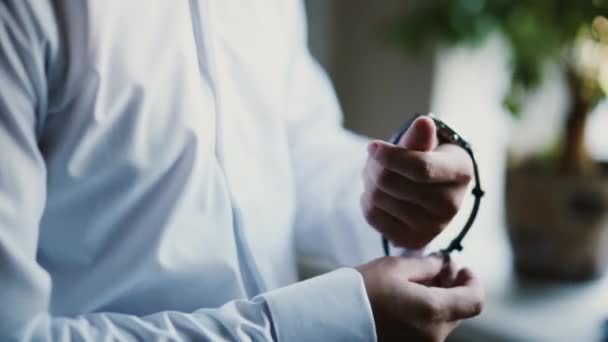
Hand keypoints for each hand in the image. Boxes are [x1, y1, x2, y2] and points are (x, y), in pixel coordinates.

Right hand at [356, 255, 483, 341]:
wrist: (333, 319)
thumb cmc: (362, 290)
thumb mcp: (395, 267)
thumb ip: (426, 265)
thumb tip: (442, 264)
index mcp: (434, 311)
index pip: (475, 301)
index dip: (473, 281)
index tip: (461, 268)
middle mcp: (433, 335)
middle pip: (458, 311)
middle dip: (452, 287)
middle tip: (436, 267)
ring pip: (442, 320)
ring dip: (438, 299)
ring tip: (417, 280)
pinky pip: (427, 329)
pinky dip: (425, 312)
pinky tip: (408, 297)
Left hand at [361, 116, 472, 248]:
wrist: (432, 190)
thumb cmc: (428, 158)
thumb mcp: (427, 143)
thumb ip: (420, 137)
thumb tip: (423, 123)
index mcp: (460, 172)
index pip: (419, 167)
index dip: (390, 156)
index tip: (372, 146)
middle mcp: (452, 205)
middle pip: (391, 182)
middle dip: (375, 166)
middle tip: (375, 161)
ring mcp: (434, 227)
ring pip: (378, 198)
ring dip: (369, 182)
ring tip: (378, 177)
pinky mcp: (413, 240)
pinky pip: (372, 216)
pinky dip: (366, 201)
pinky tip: (378, 195)